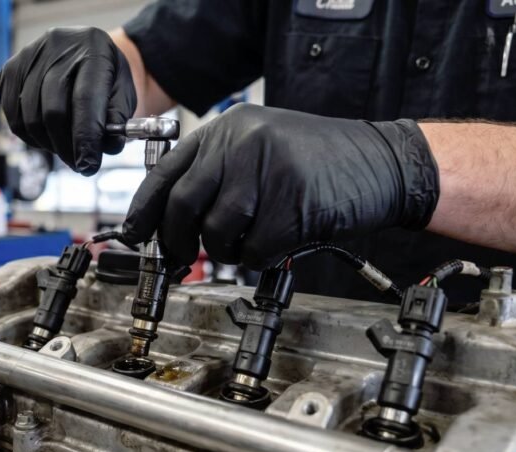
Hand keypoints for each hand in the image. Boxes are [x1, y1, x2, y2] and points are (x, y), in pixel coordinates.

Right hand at [0, 27, 136, 175]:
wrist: (84, 51)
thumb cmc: (106, 78)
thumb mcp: (123, 94)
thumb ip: (118, 121)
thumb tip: (106, 148)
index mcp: (93, 49)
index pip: (85, 100)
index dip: (85, 138)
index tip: (88, 166)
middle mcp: (58, 46)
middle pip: (53, 111)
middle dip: (66, 147)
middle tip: (78, 164)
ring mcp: (29, 56)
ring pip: (30, 118)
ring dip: (48, 144)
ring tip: (64, 147)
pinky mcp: (10, 69)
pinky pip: (13, 116)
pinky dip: (30, 135)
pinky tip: (46, 135)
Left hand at [121, 104, 439, 268]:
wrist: (382, 161)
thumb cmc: (320, 162)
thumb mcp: (261, 149)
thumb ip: (216, 176)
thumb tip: (167, 223)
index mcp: (227, 130)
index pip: (165, 174)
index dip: (142, 212)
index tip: (133, 236)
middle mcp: (241, 144)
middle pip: (181, 206)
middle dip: (176, 243)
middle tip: (182, 258)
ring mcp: (267, 172)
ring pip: (215, 233)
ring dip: (226, 252)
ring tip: (248, 243)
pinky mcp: (291, 204)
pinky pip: (253, 250)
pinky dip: (258, 258)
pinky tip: (276, 244)